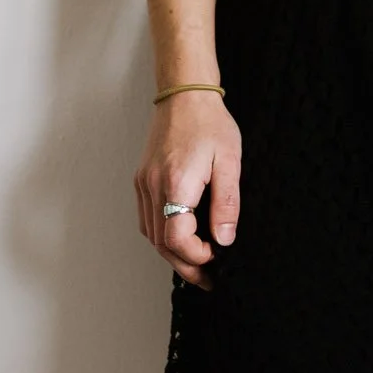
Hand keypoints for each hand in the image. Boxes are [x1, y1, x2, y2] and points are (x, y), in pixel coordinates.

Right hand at [134, 91, 240, 290]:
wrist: (185, 93)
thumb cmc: (210, 123)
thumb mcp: (230, 161)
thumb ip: (227, 204)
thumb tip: (224, 240)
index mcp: (176, 183)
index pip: (176, 238)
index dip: (195, 256)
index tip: (216, 257)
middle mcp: (153, 186)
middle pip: (160, 242)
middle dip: (184, 265)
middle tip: (206, 279)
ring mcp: (144, 183)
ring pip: (150, 233)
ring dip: (171, 253)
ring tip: (196, 263)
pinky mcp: (142, 178)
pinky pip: (147, 218)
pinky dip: (162, 234)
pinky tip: (180, 237)